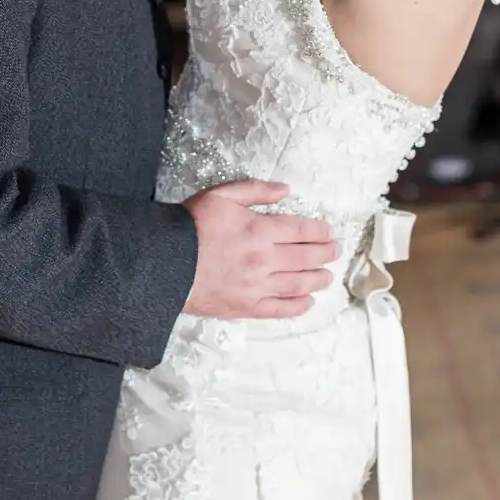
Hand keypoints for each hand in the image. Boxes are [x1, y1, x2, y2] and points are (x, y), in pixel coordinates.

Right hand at [182, 180, 338, 319]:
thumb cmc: (191, 225)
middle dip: (326, 253)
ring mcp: (257, 286)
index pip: (303, 230)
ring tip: (327, 276)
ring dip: (318, 279)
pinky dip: (299, 307)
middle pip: (307, 257)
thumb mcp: (221, 195)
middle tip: (335, 251)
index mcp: (261, 229)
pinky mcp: (247, 307)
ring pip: (299, 284)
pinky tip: (308, 301)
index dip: (320, 230)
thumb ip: (256, 190)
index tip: (327, 231)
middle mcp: (265, 259)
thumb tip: (286, 190)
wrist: (163, 262)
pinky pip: (280, 309)